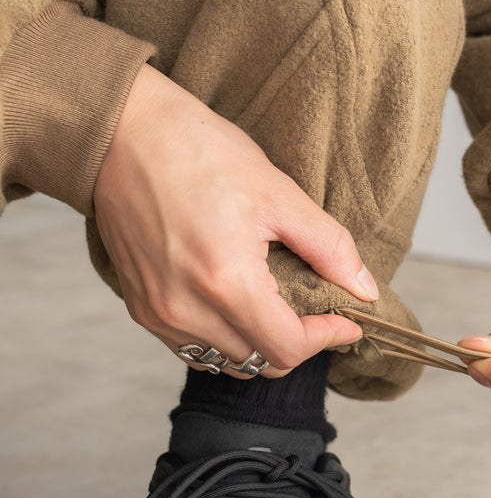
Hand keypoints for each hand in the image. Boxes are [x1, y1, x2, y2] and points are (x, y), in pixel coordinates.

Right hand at [93, 64, 374, 377]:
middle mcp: (187, 311)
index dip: (326, 338)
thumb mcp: (277, 193)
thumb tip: (364, 289)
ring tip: (279, 310)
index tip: (346, 320)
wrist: (120, 133)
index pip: (288, 348)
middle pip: (260, 364)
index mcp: (225, 283)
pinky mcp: (142, 310)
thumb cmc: (196, 151)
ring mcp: (159, 315)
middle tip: (318, 314)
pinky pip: (194, 349)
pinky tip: (238, 308)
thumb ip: (329, 247)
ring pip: (227, 363)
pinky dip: (225, 340)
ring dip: (261, 346)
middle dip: (298, 344)